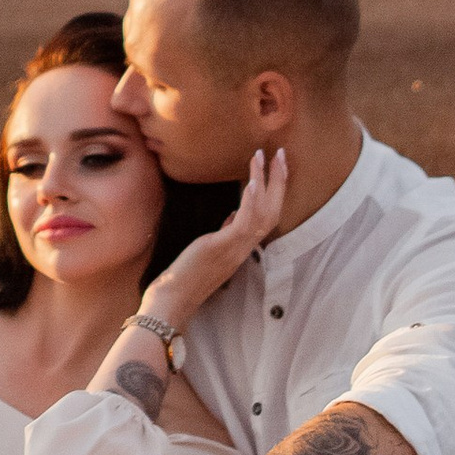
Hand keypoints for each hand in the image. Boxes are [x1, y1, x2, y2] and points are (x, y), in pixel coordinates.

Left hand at [143, 146, 287, 329]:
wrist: (173, 300)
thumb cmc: (187, 276)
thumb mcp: (210, 249)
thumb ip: (225, 233)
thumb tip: (233, 216)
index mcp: (242, 246)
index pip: (268, 215)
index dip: (275, 191)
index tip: (276, 167)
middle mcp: (244, 248)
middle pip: (273, 210)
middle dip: (278, 181)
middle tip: (281, 153)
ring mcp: (235, 249)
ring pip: (262, 213)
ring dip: (265, 182)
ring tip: (264, 157)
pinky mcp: (221, 248)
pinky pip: (244, 223)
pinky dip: (250, 202)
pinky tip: (251, 183)